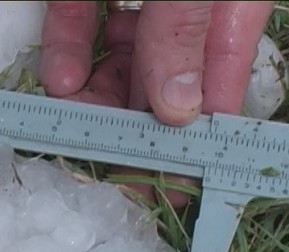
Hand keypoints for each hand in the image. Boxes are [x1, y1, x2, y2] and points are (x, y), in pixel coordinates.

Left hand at [39, 1, 273, 206]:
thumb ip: (185, 31)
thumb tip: (179, 109)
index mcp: (229, 15)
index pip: (217, 97)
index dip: (192, 149)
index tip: (172, 195)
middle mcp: (185, 18)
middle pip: (157, 91)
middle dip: (130, 136)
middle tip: (104, 178)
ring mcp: (137, 2)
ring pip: (114, 66)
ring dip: (91, 100)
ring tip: (70, 116)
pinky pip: (77, 24)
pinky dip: (66, 50)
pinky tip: (59, 78)